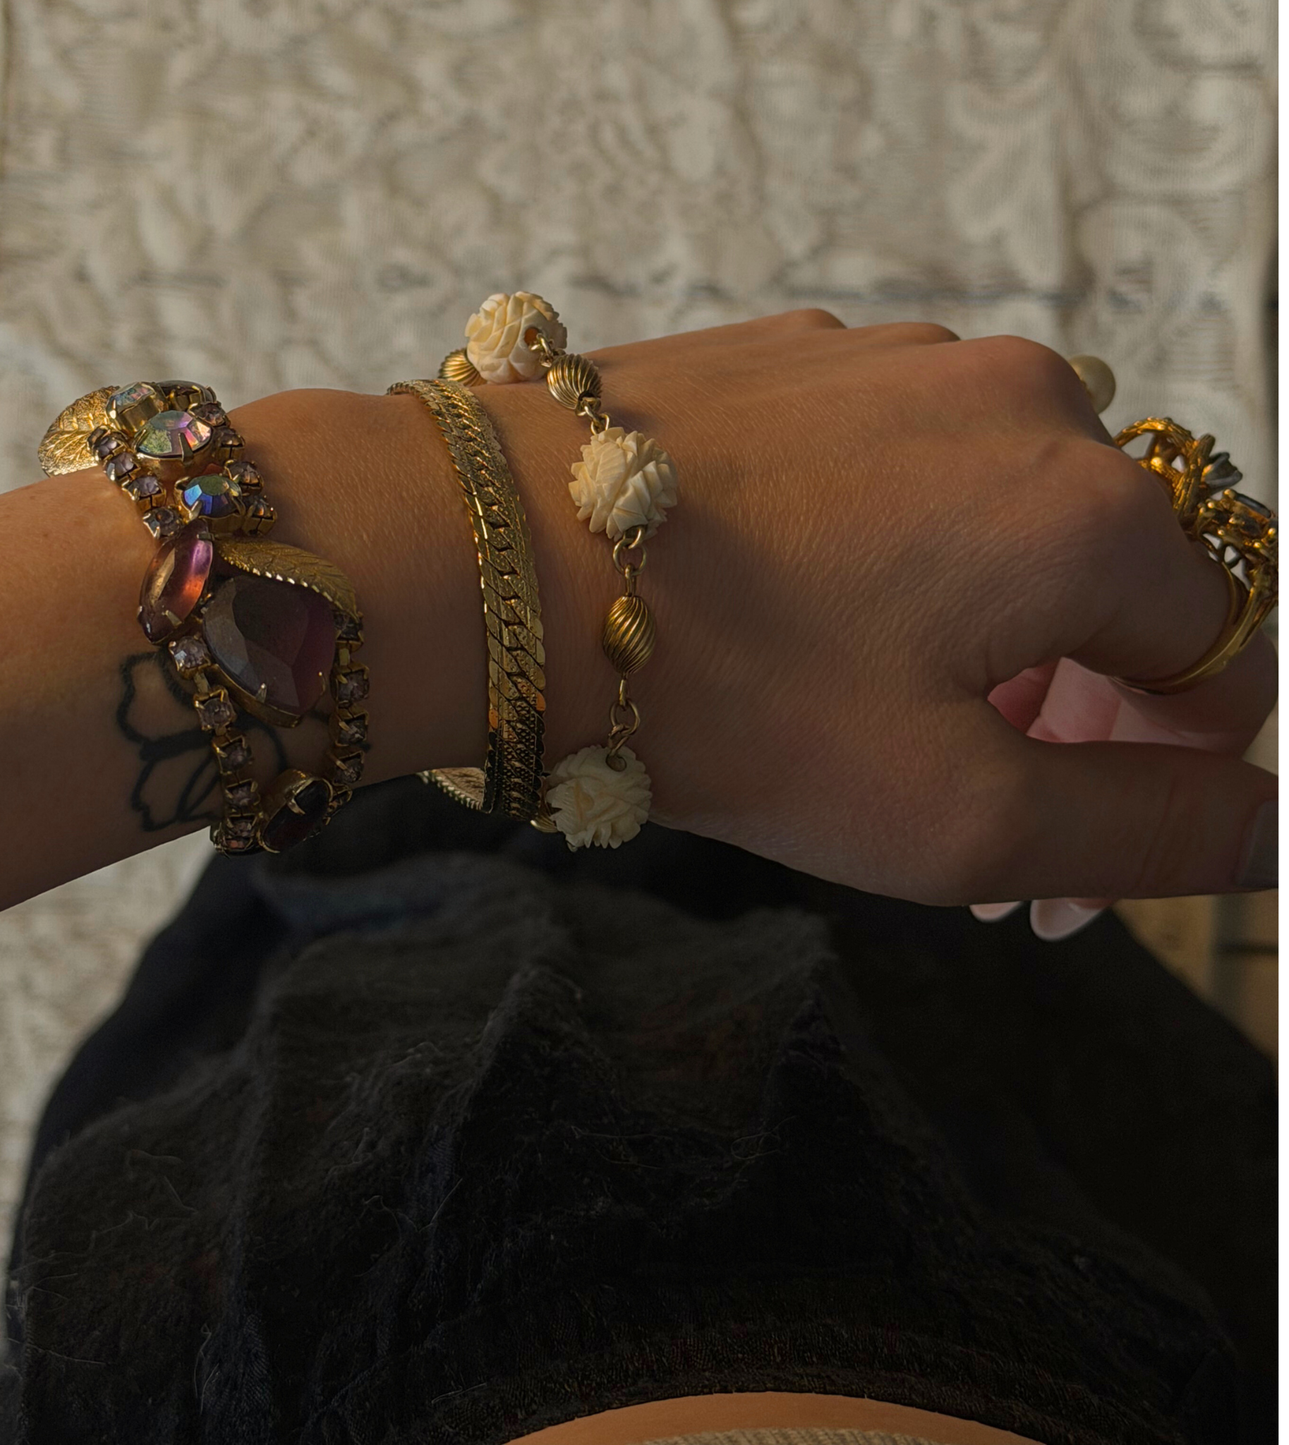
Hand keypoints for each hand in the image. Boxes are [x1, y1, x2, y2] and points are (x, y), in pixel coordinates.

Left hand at [473, 309, 1275, 906]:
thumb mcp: (958, 815)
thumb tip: (1271, 825)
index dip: (1173, 775)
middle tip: (976, 832)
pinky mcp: (801, 358)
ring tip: (878, 738)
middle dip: (1067, 722)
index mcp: (1090, 508)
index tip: (1070, 875)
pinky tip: (808, 630)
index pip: (1223, 653)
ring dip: (978, 645)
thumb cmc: (728, 696)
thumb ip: (1149, 831)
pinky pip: (900, 473)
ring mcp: (900, 360)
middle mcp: (1020, 400)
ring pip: (1001, 527)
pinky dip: (895, 565)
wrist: (497, 565)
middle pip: (1112, 587)